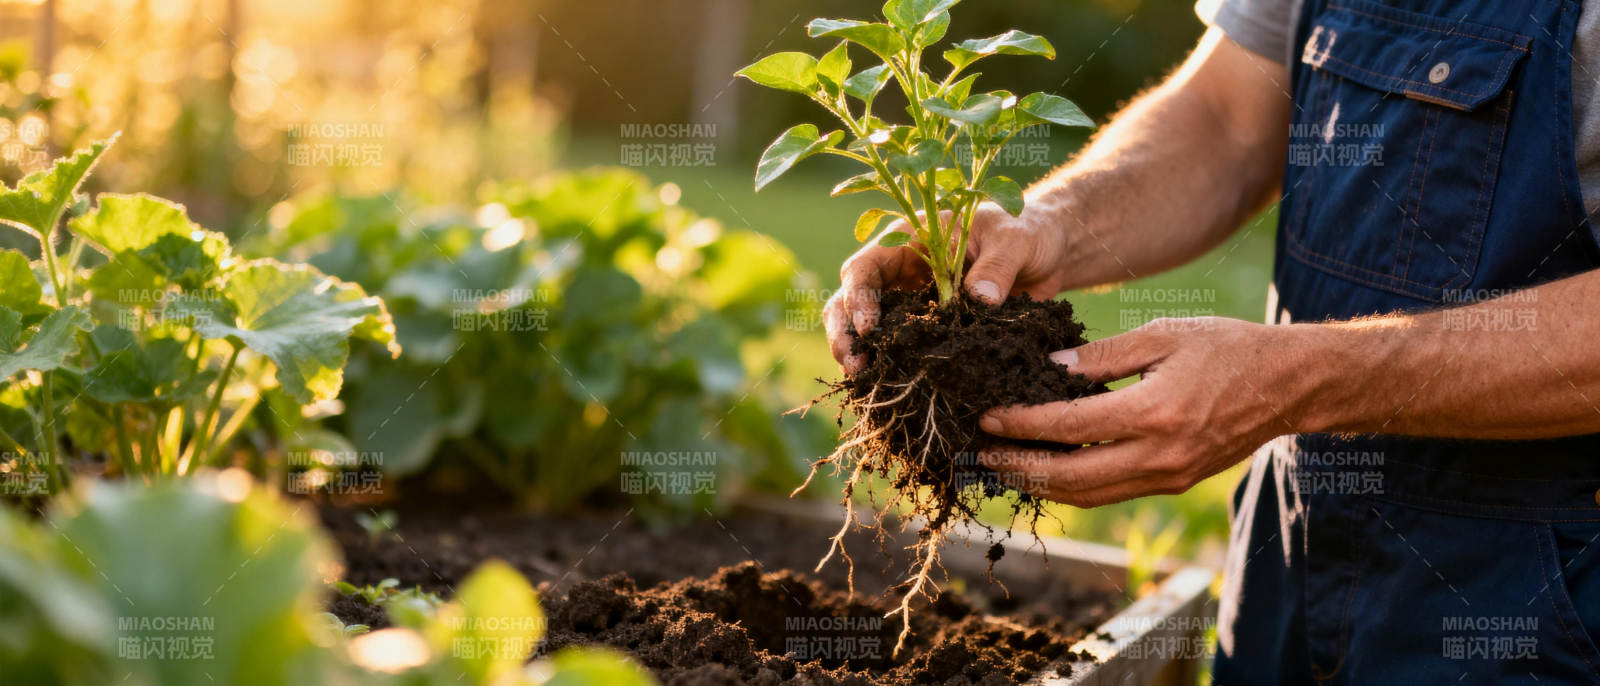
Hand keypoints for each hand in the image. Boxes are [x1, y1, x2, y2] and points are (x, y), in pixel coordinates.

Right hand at [824, 202, 1071, 373]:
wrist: (1044, 252)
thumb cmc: (1025, 232)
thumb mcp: (1015, 240)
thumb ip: (997, 266)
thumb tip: (979, 299)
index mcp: (908, 241)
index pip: (864, 267)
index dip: (857, 296)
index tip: (869, 328)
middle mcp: (899, 272)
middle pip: (848, 300)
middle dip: (845, 332)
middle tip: (855, 365)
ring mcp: (910, 302)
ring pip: (864, 328)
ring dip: (858, 353)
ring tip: (864, 380)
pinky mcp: (927, 328)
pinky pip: (900, 348)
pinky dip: (889, 367)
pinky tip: (891, 388)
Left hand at [976, 317, 1305, 506]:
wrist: (1289, 384)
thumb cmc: (1227, 347)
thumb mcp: (1163, 334)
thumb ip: (1101, 355)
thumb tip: (1047, 369)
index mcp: (1155, 412)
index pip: (1069, 427)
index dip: (1022, 425)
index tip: (987, 417)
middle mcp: (1160, 455)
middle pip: (1071, 476)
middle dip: (1018, 467)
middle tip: (979, 453)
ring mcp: (1168, 476)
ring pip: (1089, 495)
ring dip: (1040, 484)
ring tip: (1003, 466)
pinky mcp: (1173, 483)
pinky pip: (1111, 493)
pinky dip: (1073, 487)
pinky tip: (1046, 470)